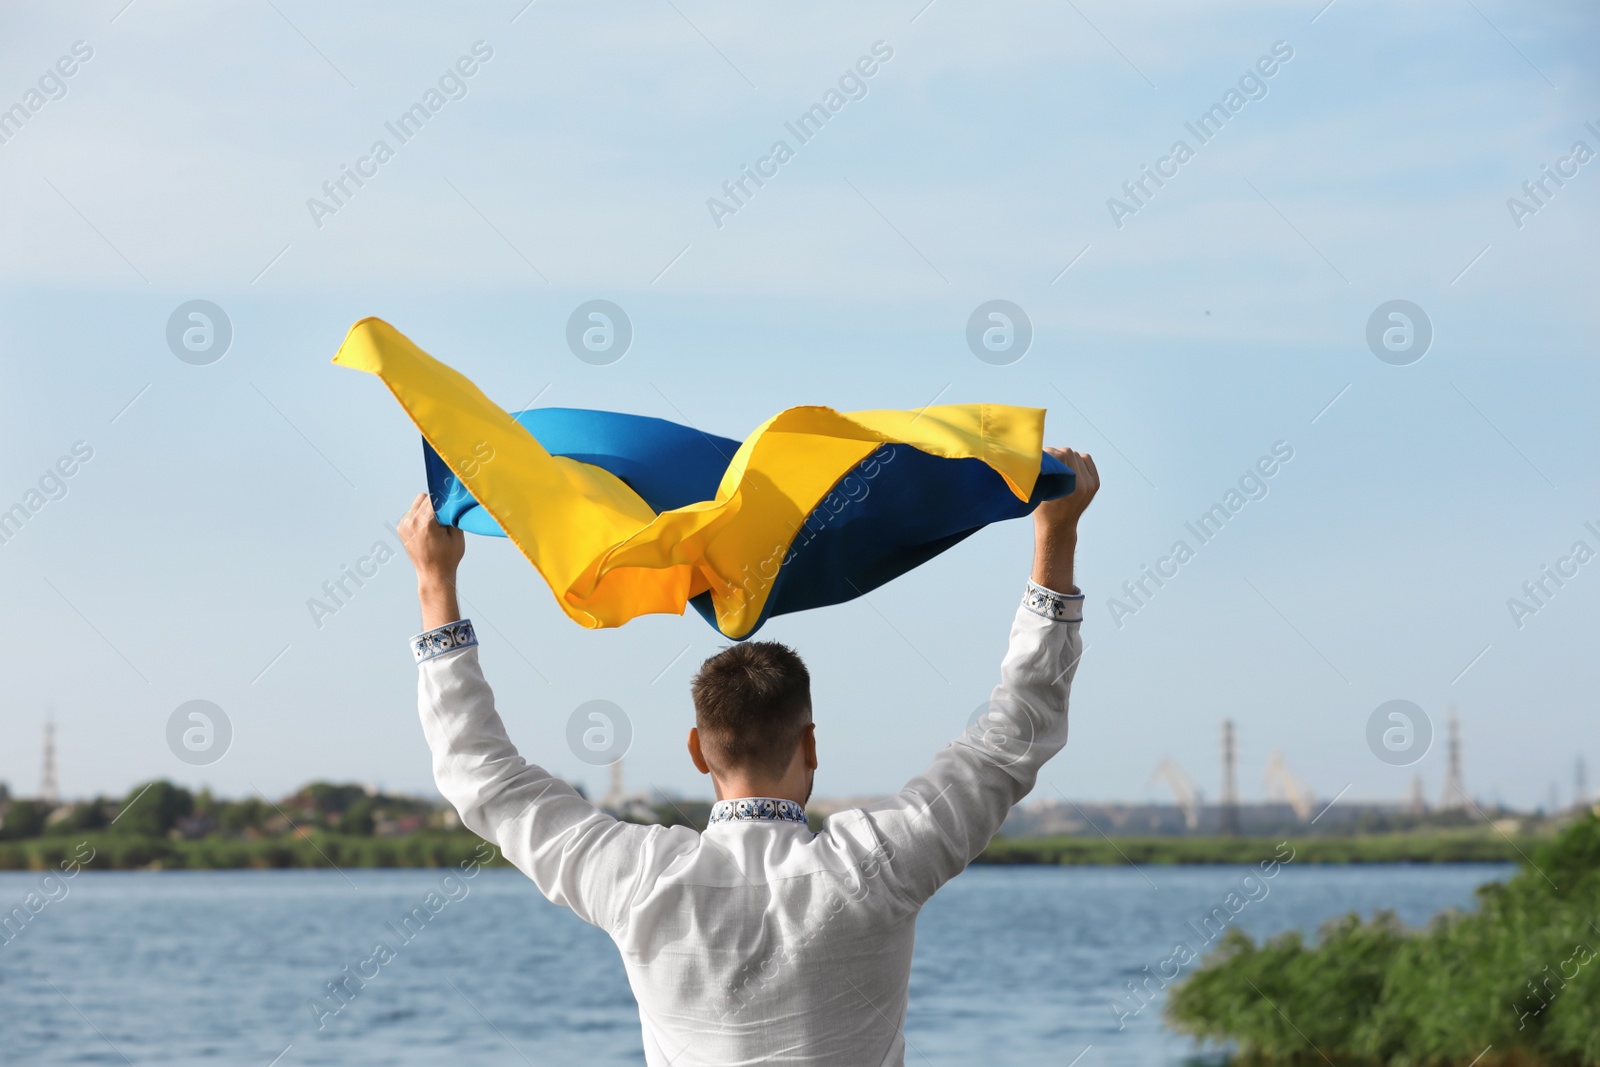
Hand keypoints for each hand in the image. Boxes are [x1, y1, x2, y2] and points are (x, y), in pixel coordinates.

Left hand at [399, 493, 464, 627]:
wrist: (433, 574)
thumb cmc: (448, 557)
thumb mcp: (457, 535)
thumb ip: (453, 514)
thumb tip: (452, 500)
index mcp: (426, 523)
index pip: (434, 497)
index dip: (444, 498)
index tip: (451, 502)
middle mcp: (412, 522)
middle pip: (425, 497)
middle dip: (435, 503)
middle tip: (444, 517)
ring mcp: (404, 525)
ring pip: (417, 502)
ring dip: (427, 508)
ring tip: (435, 524)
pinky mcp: (401, 528)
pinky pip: (412, 512)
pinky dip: (420, 515)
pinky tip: (427, 528)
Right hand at [1036, 447, 1098, 533]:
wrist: (1058, 527)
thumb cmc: (1043, 509)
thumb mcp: (1039, 491)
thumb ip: (1042, 472)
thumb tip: (1037, 452)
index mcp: (1071, 486)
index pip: (1061, 455)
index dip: (1049, 453)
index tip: (1040, 457)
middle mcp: (1084, 484)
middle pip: (1069, 453)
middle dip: (1056, 454)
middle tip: (1046, 461)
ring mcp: (1091, 483)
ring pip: (1077, 455)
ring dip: (1065, 457)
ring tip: (1056, 466)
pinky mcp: (1095, 483)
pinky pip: (1085, 460)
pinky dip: (1076, 459)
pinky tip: (1067, 466)